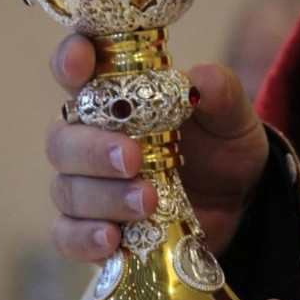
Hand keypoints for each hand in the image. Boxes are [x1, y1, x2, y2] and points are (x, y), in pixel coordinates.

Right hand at [45, 34, 268, 260]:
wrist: (237, 204)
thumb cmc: (221, 147)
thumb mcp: (232, 118)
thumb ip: (220, 95)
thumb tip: (202, 79)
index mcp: (114, 98)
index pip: (75, 70)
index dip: (69, 60)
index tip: (79, 62)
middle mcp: (90, 139)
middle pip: (62, 139)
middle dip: (93, 148)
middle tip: (132, 157)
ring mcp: (87, 187)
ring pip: (68, 189)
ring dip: (105, 196)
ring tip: (149, 201)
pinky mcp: (92, 230)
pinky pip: (68, 236)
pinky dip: (84, 238)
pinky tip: (112, 239)